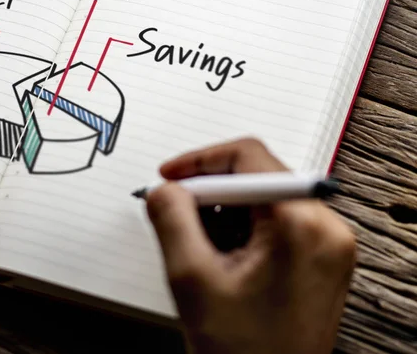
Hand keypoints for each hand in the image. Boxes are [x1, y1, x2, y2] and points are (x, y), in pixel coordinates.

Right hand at [147, 138, 355, 353]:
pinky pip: (276, 220)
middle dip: (210, 192)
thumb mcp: (192, 279)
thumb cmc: (244, 353)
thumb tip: (163, 188)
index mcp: (301, 225)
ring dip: (224, 212)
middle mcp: (326, 227)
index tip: (171, 177)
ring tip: (201, 247)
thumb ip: (171, 220)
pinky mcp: (321, 256)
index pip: (248, 157)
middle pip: (258, 175)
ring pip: (264, 198)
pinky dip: (241, 228)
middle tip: (177, 213)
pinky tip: (221, 256)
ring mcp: (328, 243)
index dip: (200, 161)